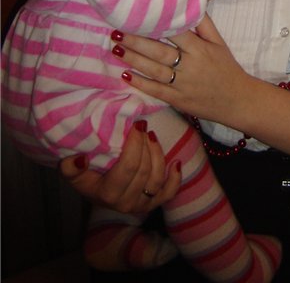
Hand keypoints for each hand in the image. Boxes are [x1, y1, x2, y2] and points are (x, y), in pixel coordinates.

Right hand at [59, 120, 181, 214]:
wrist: (96, 192)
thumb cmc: (86, 176)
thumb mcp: (72, 172)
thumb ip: (70, 167)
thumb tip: (81, 159)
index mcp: (108, 195)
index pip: (128, 167)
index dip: (135, 144)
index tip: (135, 125)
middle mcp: (126, 204)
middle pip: (144, 169)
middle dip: (145, 144)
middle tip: (142, 126)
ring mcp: (141, 205)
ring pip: (157, 178)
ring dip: (158, 153)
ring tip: (151, 136)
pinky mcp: (153, 204)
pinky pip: (169, 193)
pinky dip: (175, 178)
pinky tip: (176, 162)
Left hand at [114, 15, 251, 123]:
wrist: (238, 101)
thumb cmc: (227, 69)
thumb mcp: (220, 44)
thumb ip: (205, 25)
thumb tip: (192, 4)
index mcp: (200, 49)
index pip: (176, 33)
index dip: (156, 23)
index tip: (139, 14)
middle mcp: (190, 66)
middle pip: (160, 51)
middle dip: (137, 41)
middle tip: (117, 31)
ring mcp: (183, 84)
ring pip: (155, 70)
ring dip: (134, 59)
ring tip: (116, 48)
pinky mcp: (178, 100)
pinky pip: (157, 90)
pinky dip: (140, 83)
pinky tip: (125, 75)